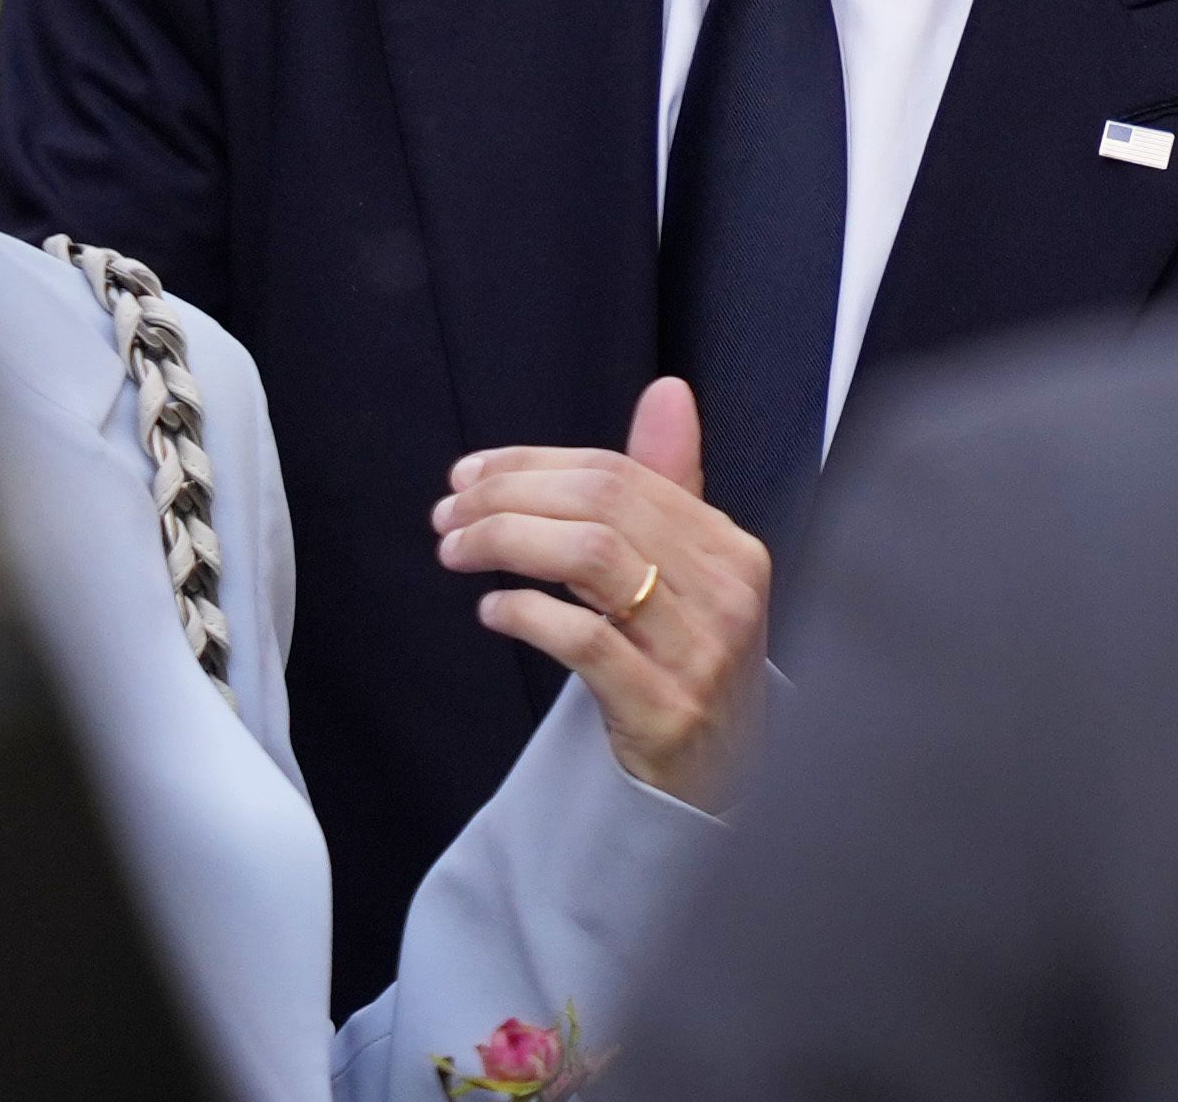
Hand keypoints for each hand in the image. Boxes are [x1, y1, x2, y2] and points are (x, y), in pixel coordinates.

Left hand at [432, 377, 772, 813]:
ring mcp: (701, 654)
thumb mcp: (689, 577)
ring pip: (593, 559)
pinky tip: (493, 611)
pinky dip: (527, 614)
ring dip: (508, 542)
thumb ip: (667, 486)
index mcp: (730, 548)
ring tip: (457, 551)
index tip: (469, 475)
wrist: (724, 785)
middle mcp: (726, 593)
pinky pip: (586, 640)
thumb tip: (667, 393)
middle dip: (508, 498)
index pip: (621, 474)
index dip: (533, 465)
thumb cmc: (689, 667)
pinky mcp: (666, 711)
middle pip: (603, 507)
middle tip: (448, 514)